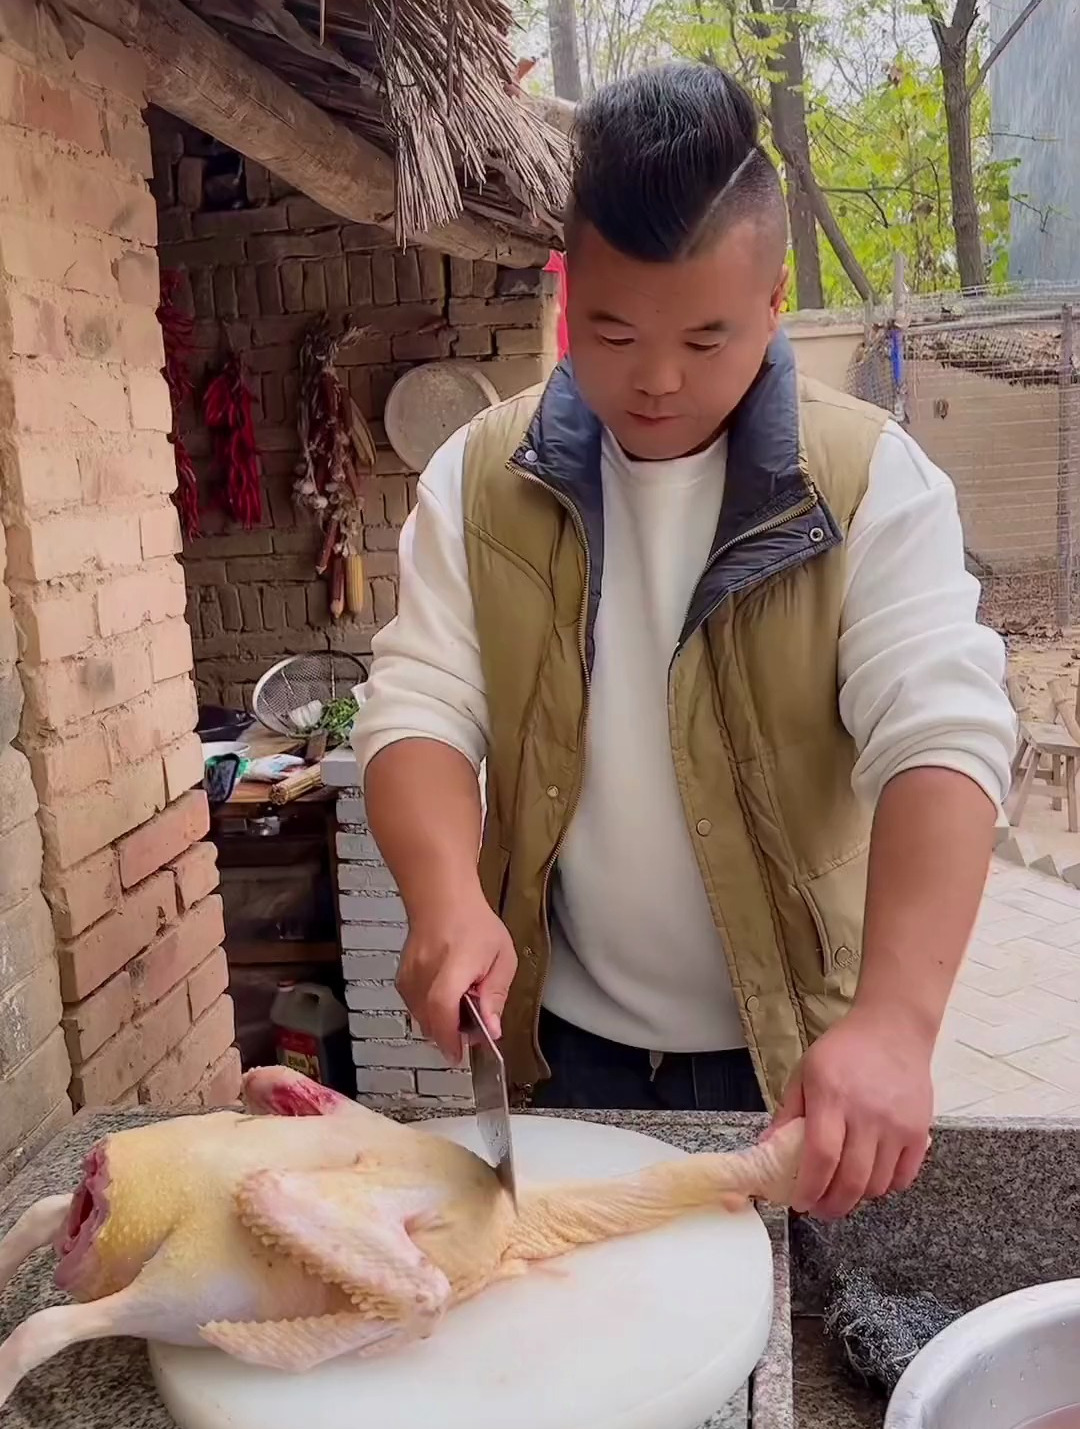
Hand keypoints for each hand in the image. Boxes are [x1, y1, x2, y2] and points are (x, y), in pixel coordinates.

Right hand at [395, 886, 516, 1061]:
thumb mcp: (502, 957)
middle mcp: (426, 970)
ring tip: (459, 1010)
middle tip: (469, 1032)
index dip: (449, 1035)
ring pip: (420, 1017)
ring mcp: (409, 974)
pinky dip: (428, 1012)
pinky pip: (413, 1007)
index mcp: (455, 964)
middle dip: (448, 1036)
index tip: (459, 1054)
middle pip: (428, 1019)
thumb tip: (493, 1029)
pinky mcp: (401, 977)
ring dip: (439, 1024)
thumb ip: (496, 994)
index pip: (443, 1005)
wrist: (442, 900)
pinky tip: (443, 1001)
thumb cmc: (476, 926)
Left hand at [766, 1003, 934, 1219]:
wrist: (893, 1029)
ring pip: (878, 1184)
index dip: (809, 1187)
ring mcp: (897, 1126)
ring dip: (857, 1198)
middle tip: (820, 1209)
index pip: (821, 1157)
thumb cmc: (843, 1050)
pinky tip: (871, 1180)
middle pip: (851, 1180)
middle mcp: (867, 1116)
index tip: (800, 1202)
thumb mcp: (806, 1073)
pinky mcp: (920, 1132)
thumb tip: (767, 1149)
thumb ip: (788, 1113)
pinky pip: (904, 1177)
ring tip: (843, 1193)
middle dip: (832, 1205)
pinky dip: (886, 1188)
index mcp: (832, 1098)